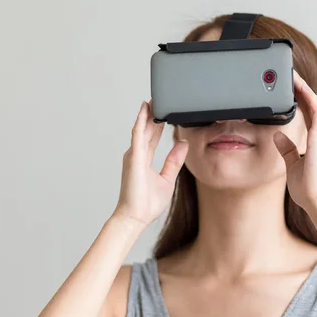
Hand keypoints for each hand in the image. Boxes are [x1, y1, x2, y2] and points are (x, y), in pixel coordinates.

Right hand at [114, 101, 188, 225]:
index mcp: (144, 159)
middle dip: (152, 114)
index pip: (152, 137)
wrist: (136, 217)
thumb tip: (182, 145)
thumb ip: (174, 161)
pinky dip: (141, 122)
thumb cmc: (147, 203)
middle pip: (147, 129)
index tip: (165, 112)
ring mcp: (134, 155)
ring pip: (141, 128)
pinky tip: (145, 111)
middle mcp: (137, 155)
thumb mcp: (168, 179)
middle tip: (159, 99)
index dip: (158, 123)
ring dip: (146, 114)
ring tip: (152, 100)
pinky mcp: (134, 158)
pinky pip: (138, 135)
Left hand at [273, 70, 316, 215]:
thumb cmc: (308, 188)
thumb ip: (287, 149)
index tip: (289, 90)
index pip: (307, 115)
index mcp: (316, 142)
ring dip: (303, 88)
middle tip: (288, 75)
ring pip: (314, 103)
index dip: (299, 101)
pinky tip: (298, 86)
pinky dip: (307, 96)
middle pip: (311, 105)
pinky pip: (315, 109)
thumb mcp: (291, 165)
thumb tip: (277, 136)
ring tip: (291, 75)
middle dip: (301, 90)